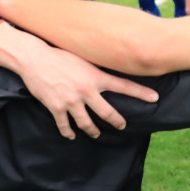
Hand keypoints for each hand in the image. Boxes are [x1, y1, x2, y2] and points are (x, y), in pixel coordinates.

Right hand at [0, 27, 159, 139]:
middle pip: (107, 112)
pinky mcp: (56, 107)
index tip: (155, 99)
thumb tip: (107, 71)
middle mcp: (87, 91)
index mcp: (95, 77)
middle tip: (122, 126)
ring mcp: (71, 101)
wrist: (34, 58)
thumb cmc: (58, 54)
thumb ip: (95, 68)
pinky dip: (68, 132)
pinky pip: (65, 125)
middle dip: (117, 121)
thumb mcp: (83, 58)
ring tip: (96, 134)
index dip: (141, 93)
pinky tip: (71, 135)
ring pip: (87, 123)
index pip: (124, 86)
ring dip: (92, 131)